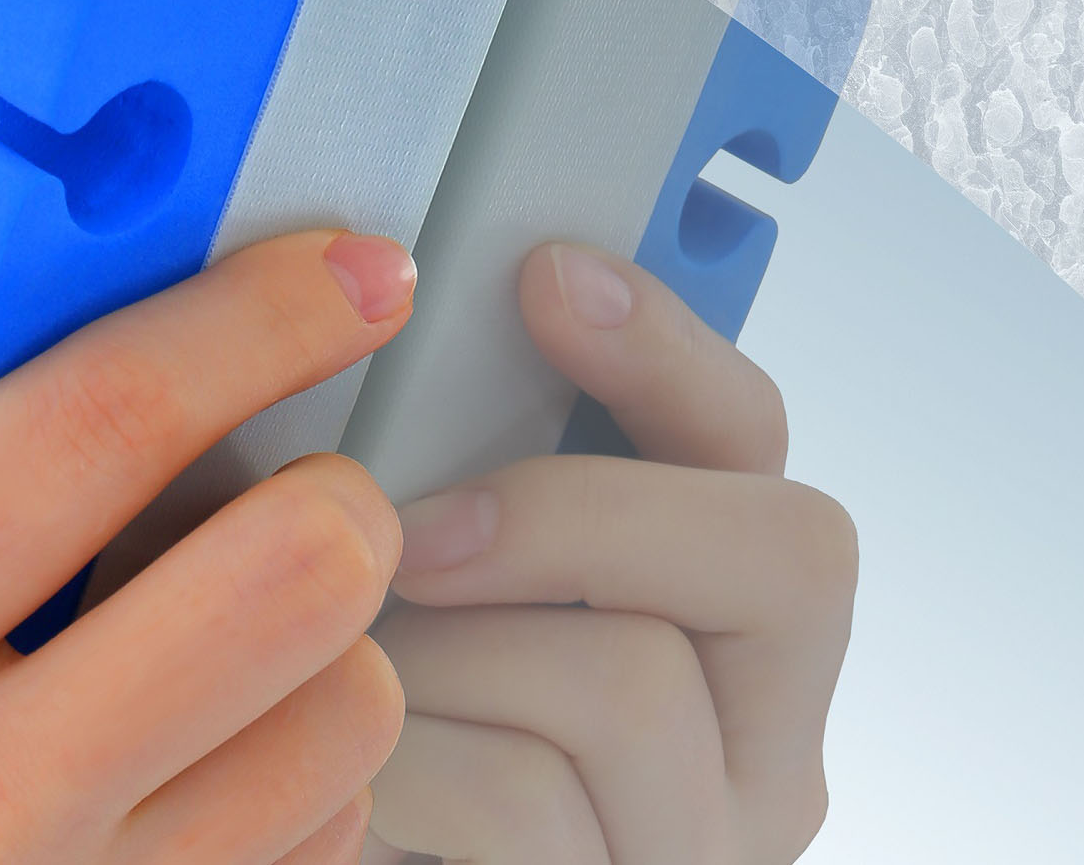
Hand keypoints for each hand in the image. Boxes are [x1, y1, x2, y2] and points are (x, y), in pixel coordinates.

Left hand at [361, 242, 857, 864]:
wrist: (309, 861)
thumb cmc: (357, 733)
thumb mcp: (423, 581)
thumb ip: (457, 480)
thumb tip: (399, 324)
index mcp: (720, 620)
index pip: (758, 445)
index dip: (666, 346)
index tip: (547, 276)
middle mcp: (757, 732)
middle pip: (774, 550)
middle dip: (567, 517)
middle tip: (411, 538)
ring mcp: (708, 832)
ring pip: (631, 680)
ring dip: (443, 665)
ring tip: (348, 690)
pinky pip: (529, 802)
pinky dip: (403, 776)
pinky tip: (346, 789)